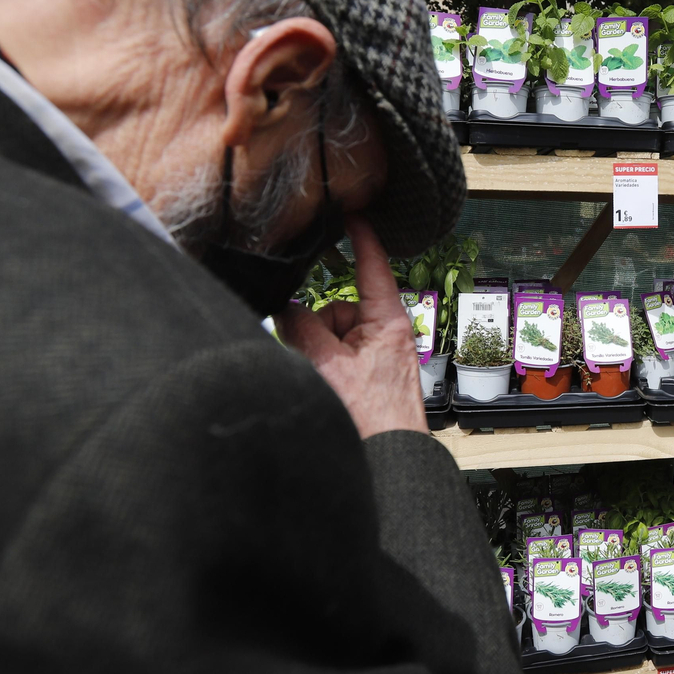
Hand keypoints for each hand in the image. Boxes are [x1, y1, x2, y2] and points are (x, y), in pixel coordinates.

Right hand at [276, 215, 428, 437]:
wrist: (389, 460)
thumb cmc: (373, 420)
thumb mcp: (329, 367)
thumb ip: (302, 330)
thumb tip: (284, 310)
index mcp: (388, 322)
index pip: (372, 267)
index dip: (361, 238)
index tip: (353, 213)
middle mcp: (385, 334)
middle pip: (337, 309)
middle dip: (318, 330)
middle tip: (319, 364)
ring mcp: (376, 356)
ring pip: (330, 336)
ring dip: (319, 355)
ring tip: (330, 385)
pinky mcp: (367, 375)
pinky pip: (335, 358)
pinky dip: (324, 369)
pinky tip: (330, 392)